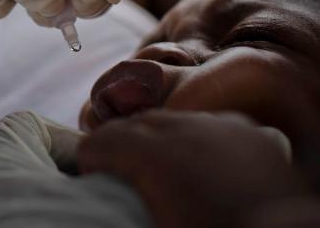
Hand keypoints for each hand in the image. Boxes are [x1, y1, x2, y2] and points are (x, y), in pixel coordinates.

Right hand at [77, 110, 309, 227]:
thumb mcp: (158, 221)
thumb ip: (131, 195)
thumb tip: (112, 189)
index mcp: (150, 154)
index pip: (102, 141)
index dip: (90, 156)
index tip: (90, 173)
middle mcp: (181, 129)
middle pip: (135, 123)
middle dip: (121, 141)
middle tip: (116, 167)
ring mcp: (217, 126)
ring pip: (173, 119)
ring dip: (159, 136)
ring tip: (158, 163)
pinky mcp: (246, 131)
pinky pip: (208, 124)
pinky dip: (195, 138)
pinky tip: (197, 158)